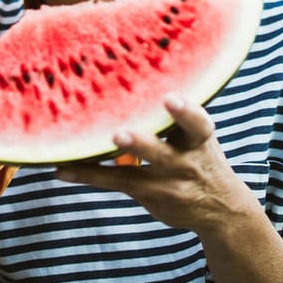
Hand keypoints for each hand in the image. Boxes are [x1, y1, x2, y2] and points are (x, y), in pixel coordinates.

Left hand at [56, 94, 259, 235]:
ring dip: (101, 169)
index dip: (185, 112)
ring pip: (134, 176)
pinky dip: (87, 175)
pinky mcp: (149, 196)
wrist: (220, 209)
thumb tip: (139, 73)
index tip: (170, 99)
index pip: (198, 124)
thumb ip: (177, 115)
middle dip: (141, 144)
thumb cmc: (201, 156)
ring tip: (72, 162)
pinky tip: (61, 170)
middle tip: (119, 135)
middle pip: (161, 153)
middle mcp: (184, 163)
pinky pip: (115, 184)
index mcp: (199, 139)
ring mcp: (167, 184)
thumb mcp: (200, 135)